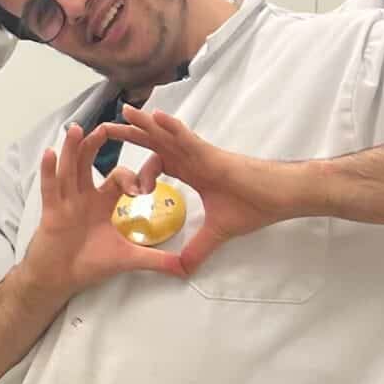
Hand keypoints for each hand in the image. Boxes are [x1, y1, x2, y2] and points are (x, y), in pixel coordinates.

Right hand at [16, 120, 186, 296]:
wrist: (60, 281)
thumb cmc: (88, 265)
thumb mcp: (128, 259)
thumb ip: (157, 260)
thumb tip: (185, 268)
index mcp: (101, 203)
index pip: (118, 178)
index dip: (132, 177)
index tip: (143, 187)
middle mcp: (82, 197)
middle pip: (89, 163)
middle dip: (97, 145)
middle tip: (109, 127)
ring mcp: (65, 202)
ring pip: (68, 169)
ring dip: (72, 148)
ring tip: (77, 129)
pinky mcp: (51, 212)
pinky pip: (50, 188)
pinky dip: (49, 170)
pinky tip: (49, 153)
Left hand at [90, 106, 303, 279]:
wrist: (280, 196)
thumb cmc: (254, 206)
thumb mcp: (218, 232)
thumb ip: (198, 249)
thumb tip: (184, 270)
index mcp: (191, 172)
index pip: (157, 163)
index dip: (138, 169)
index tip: (124, 182)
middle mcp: (192, 158)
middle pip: (155, 143)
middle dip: (131, 136)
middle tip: (103, 129)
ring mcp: (201, 153)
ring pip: (167, 135)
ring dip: (145, 124)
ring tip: (124, 113)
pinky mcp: (212, 154)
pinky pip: (187, 137)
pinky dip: (172, 128)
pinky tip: (156, 118)